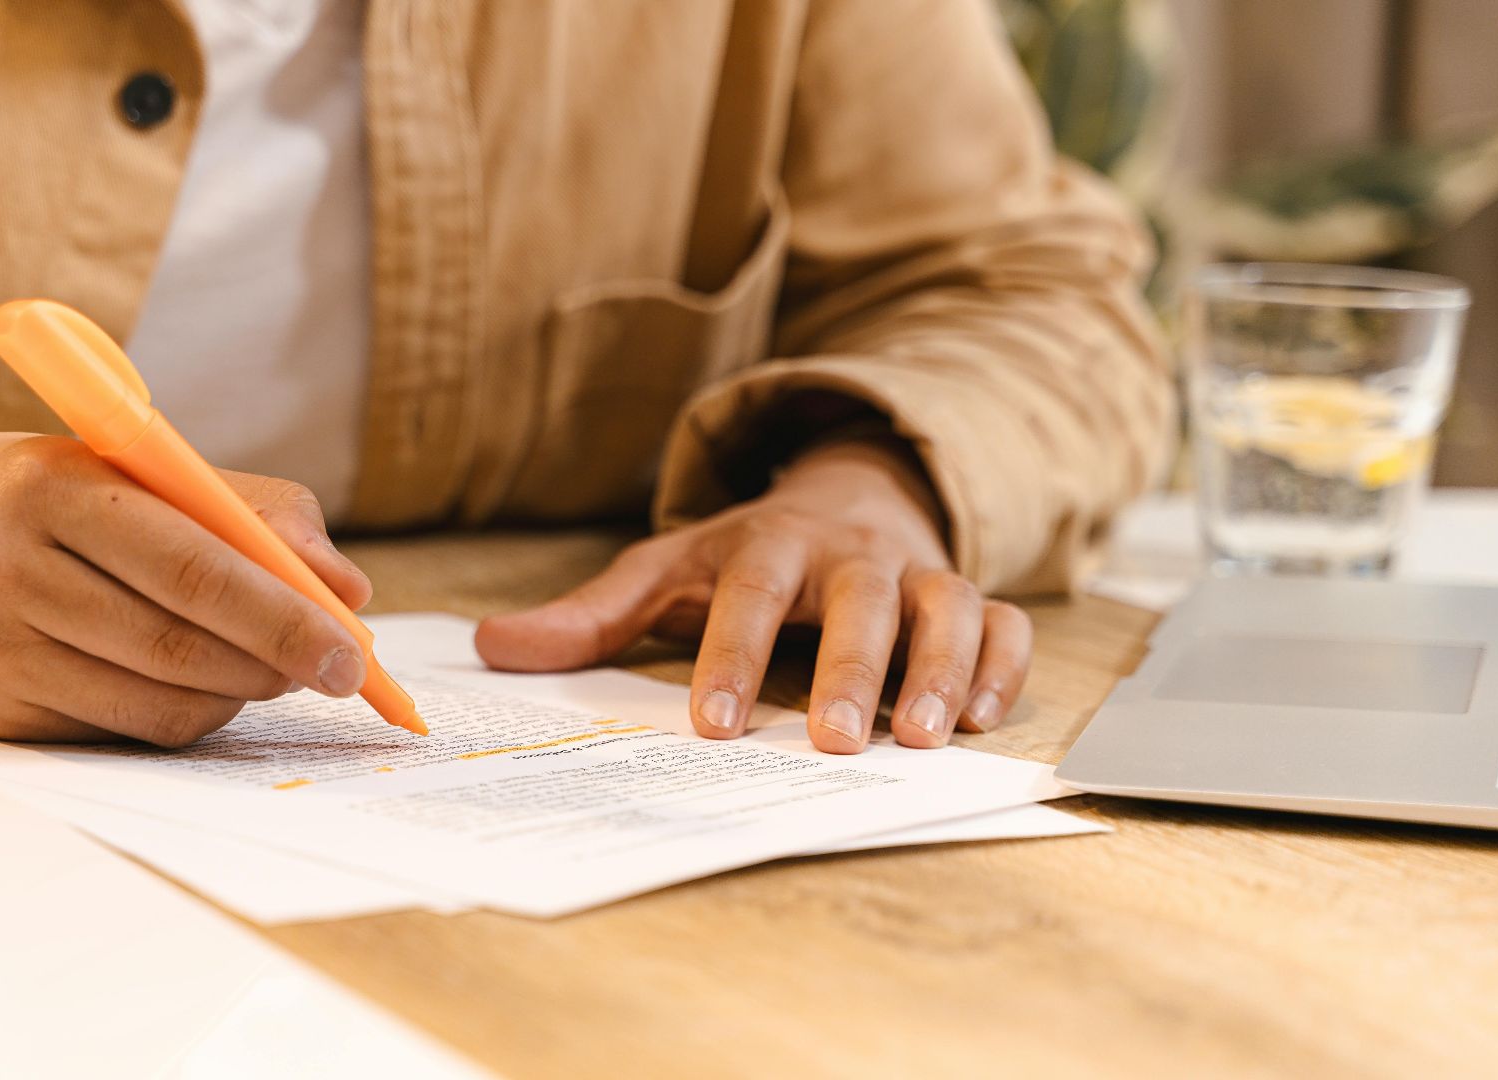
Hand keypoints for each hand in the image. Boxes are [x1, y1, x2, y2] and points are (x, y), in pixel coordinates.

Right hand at [0, 416, 369, 744]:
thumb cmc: (28, 495)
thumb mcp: (125, 465)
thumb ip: (247, 510)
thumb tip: (347, 587)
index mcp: (50, 489)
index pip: (194, 566)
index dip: (285, 614)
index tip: (351, 646)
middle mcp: (7, 572)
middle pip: (180, 644)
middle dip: (277, 663)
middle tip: (337, 669)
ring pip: (158, 703)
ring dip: (238, 695)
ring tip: (271, 669)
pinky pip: (121, 732)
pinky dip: (184, 717)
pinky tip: (202, 687)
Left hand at [475, 440, 1032, 752]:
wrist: (849, 495)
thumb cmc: (749, 555)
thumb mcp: (669, 571)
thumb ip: (592, 616)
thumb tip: (492, 646)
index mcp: (771, 545)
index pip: (752, 596)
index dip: (734, 657)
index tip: (714, 724)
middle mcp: (851, 555)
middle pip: (861, 601)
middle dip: (851, 668)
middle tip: (834, 740)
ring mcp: (918, 573)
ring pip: (947, 606)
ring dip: (940, 669)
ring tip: (920, 738)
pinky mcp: (969, 596)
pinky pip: (1004, 624)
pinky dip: (1003, 666)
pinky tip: (982, 719)